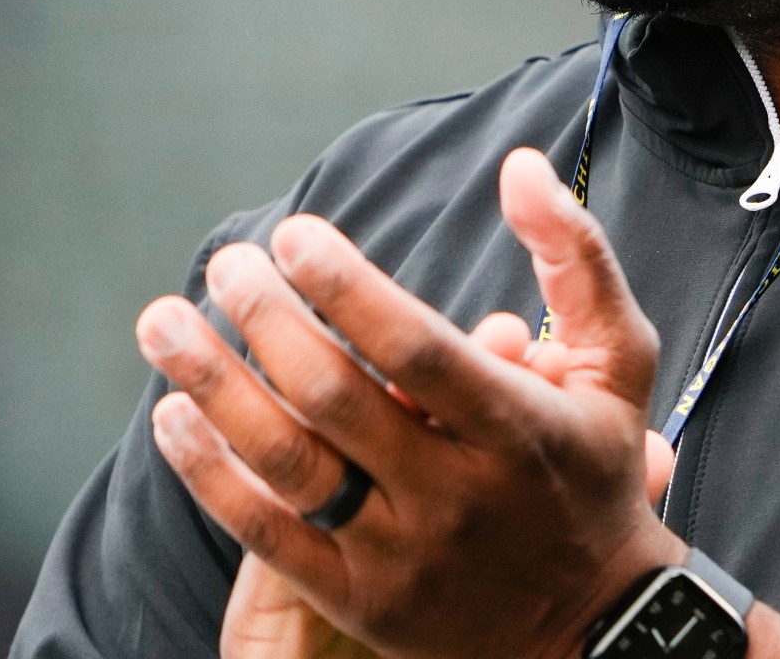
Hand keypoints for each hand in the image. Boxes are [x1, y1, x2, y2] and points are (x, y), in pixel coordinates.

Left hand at [137, 148, 685, 658]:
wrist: (596, 629)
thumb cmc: (597, 473)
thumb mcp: (616, 363)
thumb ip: (576, 256)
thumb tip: (522, 166)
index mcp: (515, 427)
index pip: (415, 349)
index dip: (345, 287)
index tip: (293, 235)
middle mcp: (455, 494)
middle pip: (336, 398)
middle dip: (267, 320)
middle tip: (227, 264)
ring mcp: (403, 556)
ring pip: (289, 464)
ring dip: (214, 386)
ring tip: (163, 323)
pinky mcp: (361, 604)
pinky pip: (269, 535)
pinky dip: (211, 474)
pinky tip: (174, 416)